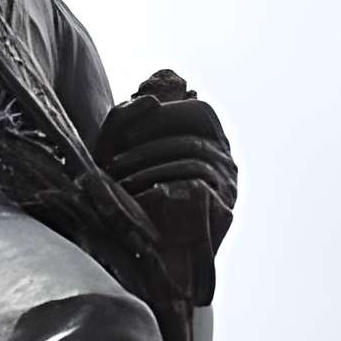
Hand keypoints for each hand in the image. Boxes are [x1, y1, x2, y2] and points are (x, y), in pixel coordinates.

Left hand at [94, 70, 237, 301]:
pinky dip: (162, 183)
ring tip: (115, 179)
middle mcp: (225, 161)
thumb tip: (163, 77)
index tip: (120, 132)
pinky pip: (197, 183)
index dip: (161, 115)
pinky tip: (135, 195)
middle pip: (198, 129)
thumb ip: (136, 112)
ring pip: (195, 155)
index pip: (198, 111)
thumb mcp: (122, 150)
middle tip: (111, 159)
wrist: (140, 263)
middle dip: (149, 139)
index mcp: (208, 142)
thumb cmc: (127, 202)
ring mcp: (228, 186)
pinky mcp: (224, 211)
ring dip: (148, 163)